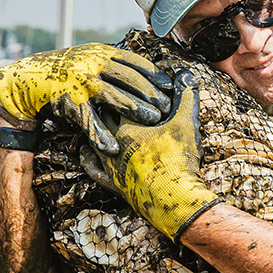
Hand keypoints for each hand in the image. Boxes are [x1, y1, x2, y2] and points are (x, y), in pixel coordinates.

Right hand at [0, 43, 172, 152]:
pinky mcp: (71, 103)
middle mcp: (93, 65)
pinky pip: (90, 122)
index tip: (172, 87)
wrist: (31, 78)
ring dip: (136, 110)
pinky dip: (102, 136)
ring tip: (154, 120)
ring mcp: (82, 84)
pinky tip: (115, 147)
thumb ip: (115, 63)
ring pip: (115, 98)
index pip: (136, 63)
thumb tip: (147, 73)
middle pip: (130, 79)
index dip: (156, 76)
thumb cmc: (70, 71)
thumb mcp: (92, 58)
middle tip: (168, 107)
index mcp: (102, 54)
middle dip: (152, 94)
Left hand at [82, 70, 221, 240]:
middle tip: (105, 97)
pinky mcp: (112, 183)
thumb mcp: (186, 123)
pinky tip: (86, 153)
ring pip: (93, 141)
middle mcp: (113, 142)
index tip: (115, 81)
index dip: (117, 90)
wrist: (172, 199)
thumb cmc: (178, 159)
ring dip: (94, 130)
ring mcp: (110, 164)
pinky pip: (92, 168)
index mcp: (128, 125)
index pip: (115, 100)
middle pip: (102, 118)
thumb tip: (187, 73)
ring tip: (94, 121)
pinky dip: (87, 158)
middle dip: (105, 107)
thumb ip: (186, 96)